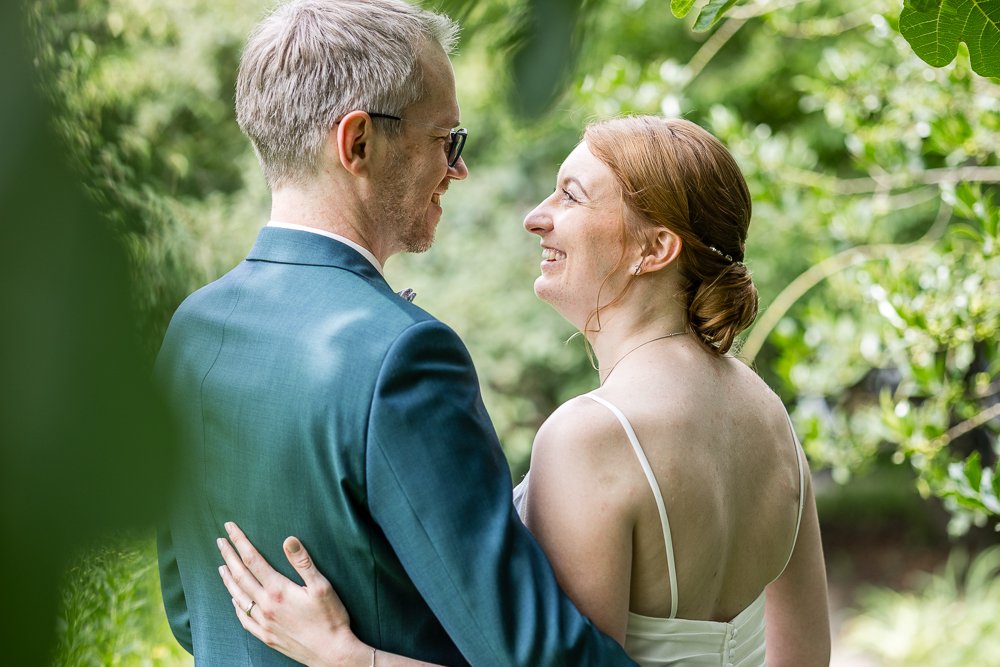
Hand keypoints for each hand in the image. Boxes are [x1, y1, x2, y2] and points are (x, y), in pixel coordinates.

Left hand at [217, 521, 371, 666]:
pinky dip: (236, 606)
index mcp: (278, 590)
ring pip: (238, 597)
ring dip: (228, 579)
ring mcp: (264, 623)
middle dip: (229, 556)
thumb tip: (289, 540)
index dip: (240, 541)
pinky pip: (244, 619)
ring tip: (221, 566)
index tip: (229, 528)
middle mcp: (266, 606)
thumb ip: (303, 562)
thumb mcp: (322, 586)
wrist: (331, 653)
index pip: (253, 560)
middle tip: (220, 541)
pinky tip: (234, 600)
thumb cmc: (331, 619)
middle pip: (241, 576)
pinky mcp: (266, 636)